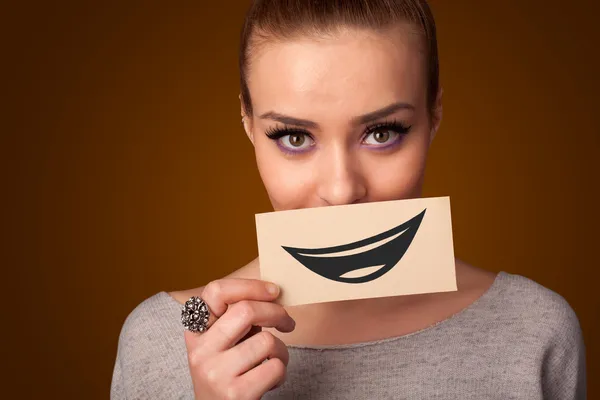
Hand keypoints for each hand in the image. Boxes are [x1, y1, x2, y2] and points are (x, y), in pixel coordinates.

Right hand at [184, 279, 294, 399]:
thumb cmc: (227, 375)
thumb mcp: (221, 345)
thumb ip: (236, 320)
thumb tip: (271, 294)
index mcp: (196, 332)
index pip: (215, 291)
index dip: (250, 286)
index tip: (273, 291)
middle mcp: (201, 351)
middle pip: (246, 310)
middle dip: (276, 312)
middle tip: (287, 322)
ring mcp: (216, 372)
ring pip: (266, 340)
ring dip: (281, 350)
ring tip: (274, 360)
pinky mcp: (235, 394)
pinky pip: (275, 367)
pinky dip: (281, 371)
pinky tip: (271, 380)